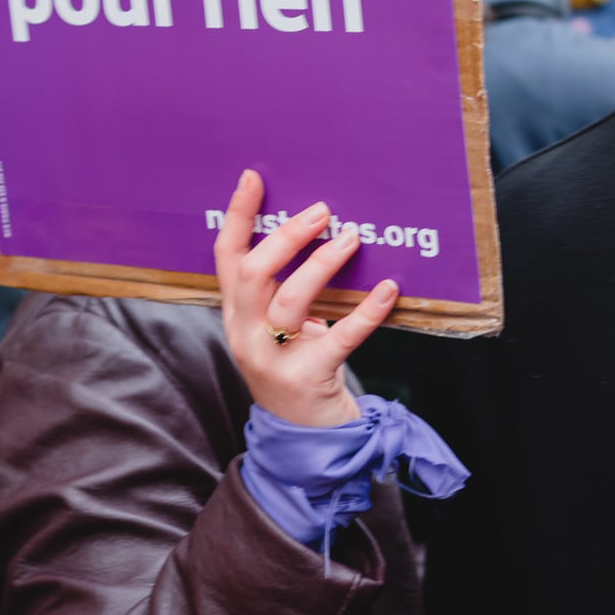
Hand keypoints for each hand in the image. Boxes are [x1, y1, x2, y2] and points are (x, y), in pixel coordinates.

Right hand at [215, 169, 398, 426]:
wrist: (306, 437)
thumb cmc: (297, 367)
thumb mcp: (275, 327)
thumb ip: (282, 287)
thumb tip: (316, 229)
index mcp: (235, 314)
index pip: (226, 257)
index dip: (238, 216)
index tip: (253, 178)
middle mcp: (245, 333)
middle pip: (253, 274)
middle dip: (286, 237)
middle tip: (321, 211)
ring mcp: (272, 358)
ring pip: (290, 301)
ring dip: (321, 264)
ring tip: (351, 238)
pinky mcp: (307, 378)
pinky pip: (339, 338)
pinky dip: (366, 311)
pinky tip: (388, 289)